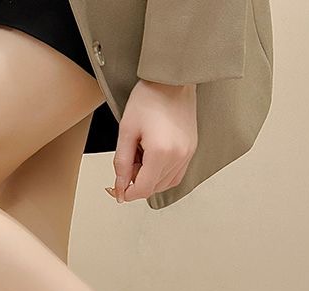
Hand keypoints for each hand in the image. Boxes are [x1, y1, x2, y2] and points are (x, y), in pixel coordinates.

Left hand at [106, 79, 197, 202]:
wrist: (171, 79)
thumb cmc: (148, 98)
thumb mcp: (126, 132)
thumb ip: (122, 164)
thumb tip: (119, 187)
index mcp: (161, 152)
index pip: (144, 189)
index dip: (127, 193)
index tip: (117, 189)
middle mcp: (179, 156)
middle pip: (154, 188)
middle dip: (137, 182)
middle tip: (129, 160)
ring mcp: (188, 153)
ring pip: (165, 184)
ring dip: (149, 178)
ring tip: (142, 154)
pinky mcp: (191, 149)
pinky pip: (175, 174)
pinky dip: (161, 174)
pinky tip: (152, 158)